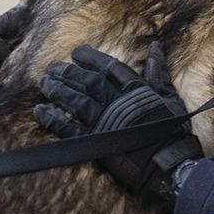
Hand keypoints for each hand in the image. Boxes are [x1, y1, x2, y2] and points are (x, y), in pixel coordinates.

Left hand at [34, 42, 202, 207]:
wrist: (169, 165)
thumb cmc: (173, 133)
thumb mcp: (169, 97)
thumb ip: (158, 72)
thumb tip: (155, 47)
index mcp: (134, 90)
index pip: (108, 67)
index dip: (90, 58)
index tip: (77, 53)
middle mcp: (116, 102)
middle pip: (86, 81)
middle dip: (67, 72)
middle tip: (52, 67)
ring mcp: (103, 122)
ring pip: (73, 100)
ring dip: (56, 90)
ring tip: (44, 83)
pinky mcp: (94, 142)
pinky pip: (67, 127)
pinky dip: (52, 118)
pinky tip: (40, 110)